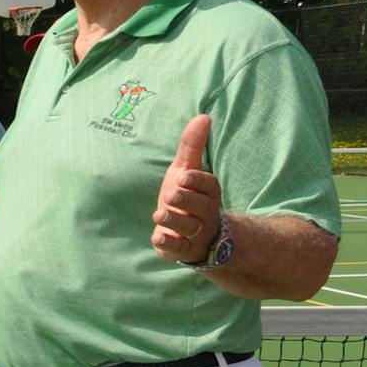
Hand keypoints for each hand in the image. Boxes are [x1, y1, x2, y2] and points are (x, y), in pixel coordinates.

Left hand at [151, 114, 221, 262]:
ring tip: (160, 213)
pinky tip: (158, 237)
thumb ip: (192, 146)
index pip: (208, 186)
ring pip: (189, 228)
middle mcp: (206, 213)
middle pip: (201, 207)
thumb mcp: (186, 170)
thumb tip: (203, 116)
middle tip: (171, 194)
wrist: (192, 234)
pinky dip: (168, 243)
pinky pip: (177, 249)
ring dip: (174, 221)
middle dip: (187, 200)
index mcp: (208, 192)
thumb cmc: (188, 196)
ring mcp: (195, 234)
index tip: (183, 176)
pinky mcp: (182, 250)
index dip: (197, 181)